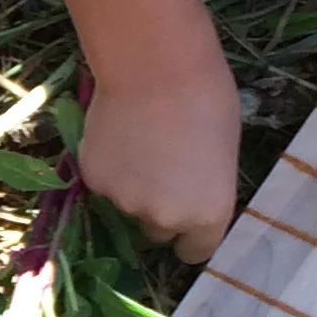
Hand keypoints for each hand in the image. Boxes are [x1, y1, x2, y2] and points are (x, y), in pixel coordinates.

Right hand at [76, 45, 243, 261]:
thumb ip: (202, 187)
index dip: (190, 236)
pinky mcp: (94, 180)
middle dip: (158, 210)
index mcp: (206, 214)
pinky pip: (104, 183)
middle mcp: (164, 219)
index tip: (186, 220)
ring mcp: (124, 202)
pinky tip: (118, 134)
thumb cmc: (207, 97)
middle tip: (160, 171)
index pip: (195, 251)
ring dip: (131, 186)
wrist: (154, 65)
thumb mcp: (222, 152)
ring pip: (126, 206)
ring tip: (138, 142)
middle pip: (157, 231)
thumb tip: (185, 195)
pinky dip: (109, 166)